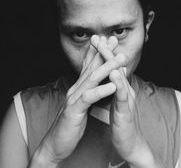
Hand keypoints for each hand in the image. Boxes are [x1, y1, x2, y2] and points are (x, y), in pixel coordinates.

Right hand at [33, 36, 125, 165]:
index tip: (108, 40)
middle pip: (91, 67)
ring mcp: (74, 98)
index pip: (89, 65)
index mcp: (79, 87)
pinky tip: (112, 86)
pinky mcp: (74, 111)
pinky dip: (101, 91)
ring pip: (91, 79)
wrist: (57, 142)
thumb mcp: (82, 103)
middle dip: (103, 52)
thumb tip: (99, 81)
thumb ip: (89, 91)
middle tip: (113, 39)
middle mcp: (75, 89)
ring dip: (107, 67)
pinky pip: (88, 98)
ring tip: (121, 59)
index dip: (98, 51)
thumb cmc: (72, 122)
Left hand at [94, 38, 161, 167]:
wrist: (128, 142)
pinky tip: (114, 74)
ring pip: (120, 77)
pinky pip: (122, 95)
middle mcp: (125, 89)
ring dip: (113, 62)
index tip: (96, 40)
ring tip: (106, 49)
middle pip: (116, 67)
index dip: (104, 53)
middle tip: (100, 37)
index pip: (111, 67)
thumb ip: (111, 87)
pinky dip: (119, 83)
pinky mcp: (126, 111)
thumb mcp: (114, 100)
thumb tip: (107, 75)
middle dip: (107, 51)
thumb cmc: (120, 120)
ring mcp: (127, 99)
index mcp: (120, 87)